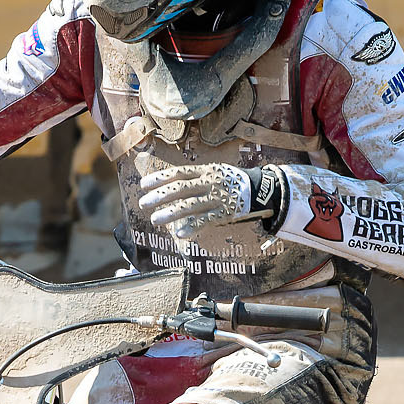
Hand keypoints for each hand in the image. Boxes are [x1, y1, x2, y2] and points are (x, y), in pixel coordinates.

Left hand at [128, 164, 286, 235]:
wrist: (260, 190)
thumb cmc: (231, 183)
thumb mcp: (214, 173)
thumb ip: (195, 179)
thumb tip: (169, 186)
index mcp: (206, 170)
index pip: (179, 173)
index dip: (160, 179)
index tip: (144, 185)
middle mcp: (210, 182)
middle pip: (181, 188)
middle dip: (160, 196)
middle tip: (144, 203)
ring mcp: (218, 197)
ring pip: (191, 205)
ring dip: (171, 213)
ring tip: (155, 219)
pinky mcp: (226, 212)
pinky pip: (206, 219)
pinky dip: (192, 226)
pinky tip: (180, 233)